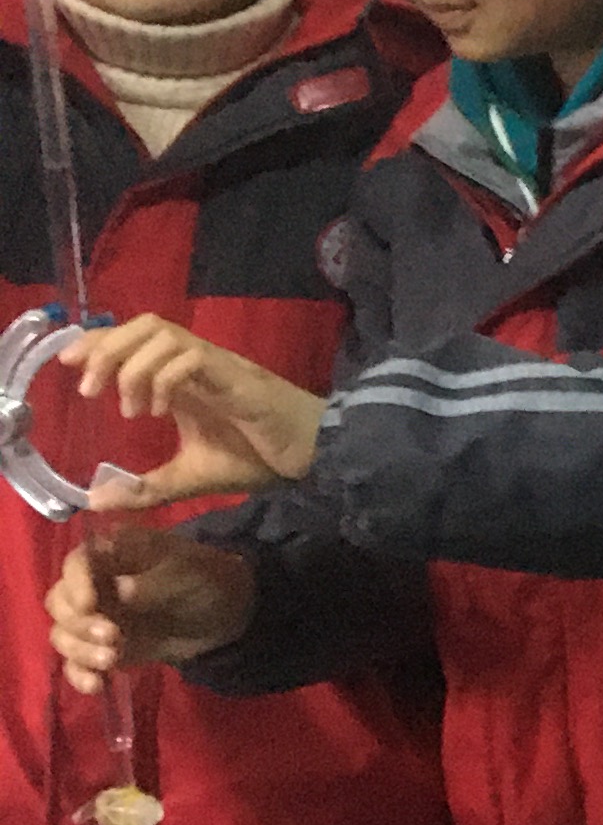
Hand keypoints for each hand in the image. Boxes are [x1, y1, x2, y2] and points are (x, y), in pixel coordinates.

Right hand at [47, 529, 252, 690]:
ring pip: (64, 633)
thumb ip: (155, 581)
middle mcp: (95, 584)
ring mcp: (96, 618)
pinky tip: (97, 685)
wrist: (226, 613)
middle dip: (78, 621)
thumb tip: (121, 589)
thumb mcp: (190, 573)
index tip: (89, 604)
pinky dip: (80, 674)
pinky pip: (75, 662)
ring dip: (79, 649)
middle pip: (60, 602)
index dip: (76, 583)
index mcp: (115, 553)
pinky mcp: (101, 648)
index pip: (77, 563)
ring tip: (111, 659)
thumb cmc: (207, 579)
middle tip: (112, 635)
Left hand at [64, 317, 319, 503]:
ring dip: (132, 365)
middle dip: (107, 348)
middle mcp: (197, 364)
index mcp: (183, 379)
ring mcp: (217, 366)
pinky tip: (160, 410)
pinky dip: (164, 378)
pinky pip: (192, 358)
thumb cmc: (258, 458)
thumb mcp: (189, 477)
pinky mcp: (235, 377)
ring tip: (129, 407)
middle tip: (89, 390)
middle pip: (145, 324)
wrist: (311, 456)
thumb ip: (146, 488)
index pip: (136, 340)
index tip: (69, 367)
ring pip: (164, 333)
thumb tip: (95, 499)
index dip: (100, 343)